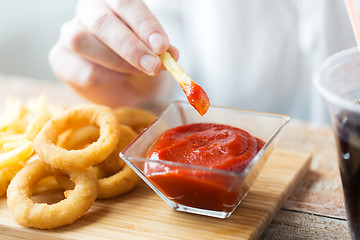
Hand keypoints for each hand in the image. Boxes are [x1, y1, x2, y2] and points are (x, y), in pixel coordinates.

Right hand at [49, 0, 177, 106]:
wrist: (125, 86)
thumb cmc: (141, 62)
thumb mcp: (157, 55)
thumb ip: (162, 51)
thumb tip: (171, 53)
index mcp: (114, 1)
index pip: (126, 3)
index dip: (144, 24)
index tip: (162, 46)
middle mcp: (89, 12)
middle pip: (101, 21)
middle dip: (130, 46)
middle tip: (153, 66)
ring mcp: (70, 33)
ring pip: (81, 40)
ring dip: (115, 61)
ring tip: (138, 73)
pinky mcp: (60, 58)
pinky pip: (75, 67)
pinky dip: (101, 76)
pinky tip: (118, 79)